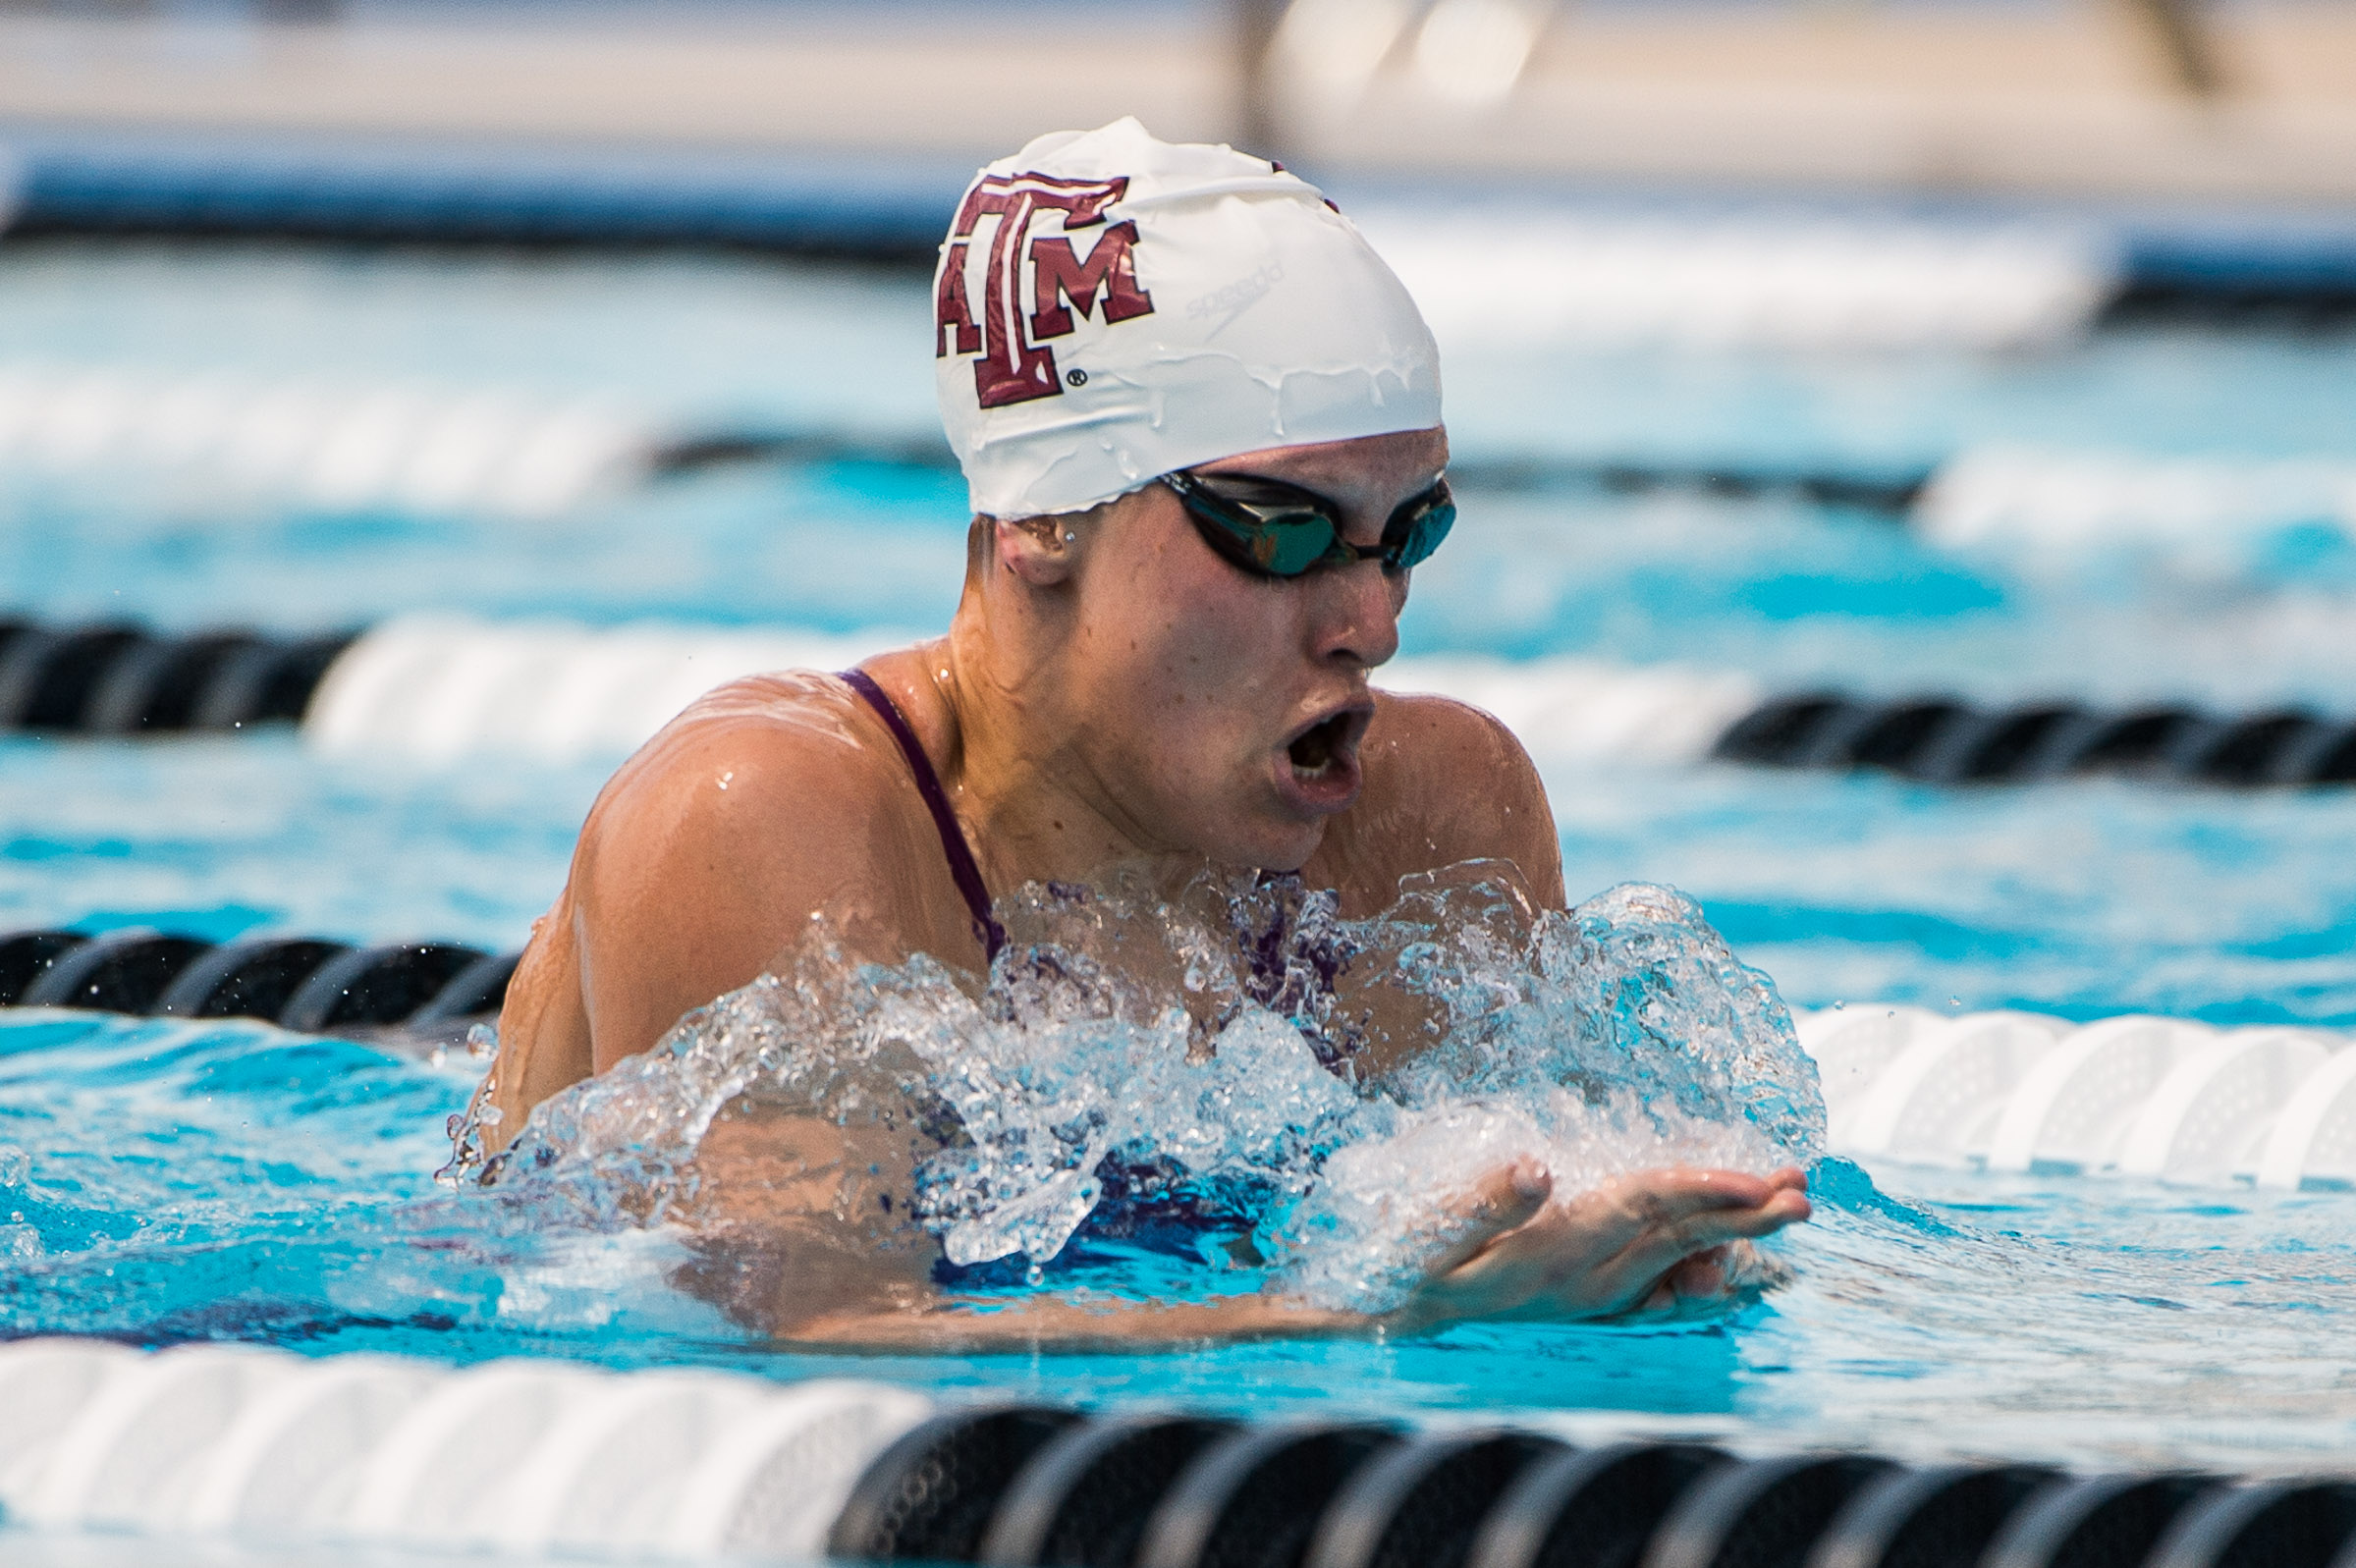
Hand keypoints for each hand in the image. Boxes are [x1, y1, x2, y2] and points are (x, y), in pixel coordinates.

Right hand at [1389, 1162, 1810, 1330]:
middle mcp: (1589, 1279)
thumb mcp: (1433, 1229)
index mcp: (1559, 1251)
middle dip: (1745, 1214)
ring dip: (1735, 1233)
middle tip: (1804, 1193)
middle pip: (1680, 1236)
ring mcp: (1595, 1295)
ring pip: (1679, 1256)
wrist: (1401, 1314)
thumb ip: (1483, 1201)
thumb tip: (1536, 1170)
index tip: (1754, 1181)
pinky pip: (1662, 1285)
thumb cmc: (1414, 1260)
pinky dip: (1703, 1270)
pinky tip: (1730, 1265)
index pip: (1645, 1210)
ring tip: (1787, 1209)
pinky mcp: (1592, 1300)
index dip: (1701, 1191)